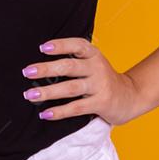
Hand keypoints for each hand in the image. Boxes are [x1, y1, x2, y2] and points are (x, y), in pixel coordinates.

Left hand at [20, 38, 142, 124]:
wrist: (130, 96)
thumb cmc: (103, 79)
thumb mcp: (93, 63)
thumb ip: (74, 61)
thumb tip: (41, 66)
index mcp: (93, 54)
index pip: (77, 45)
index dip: (60, 45)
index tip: (42, 47)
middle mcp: (97, 67)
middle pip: (69, 66)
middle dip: (46, 69)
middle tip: (27, 71)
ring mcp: (100, 85)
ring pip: (70, 88)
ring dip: (48, 92)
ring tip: (30, 94)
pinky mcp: (101, 103)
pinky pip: (77, 107)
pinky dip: (59, 111)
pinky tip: (45, 113)